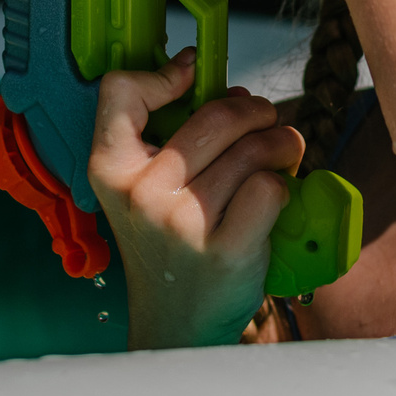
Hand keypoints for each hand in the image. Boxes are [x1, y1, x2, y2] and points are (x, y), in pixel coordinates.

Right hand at [89, 48, 305, 348]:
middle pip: (213, 115)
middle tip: (268, 121)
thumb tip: (235, 94)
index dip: (163, 73)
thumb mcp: (144, 190)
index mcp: (111, 169)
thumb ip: (173, 139)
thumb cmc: (168, 244)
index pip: (120, 90)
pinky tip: (275, 195)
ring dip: (281, 143)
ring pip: (251, 151)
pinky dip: (283, 186)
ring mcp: (182, 222)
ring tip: (284, 152)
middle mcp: (141, 192)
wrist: (176, 322)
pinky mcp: (225, 248)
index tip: (194, 75)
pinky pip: (270, 188)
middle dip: (255, 112)